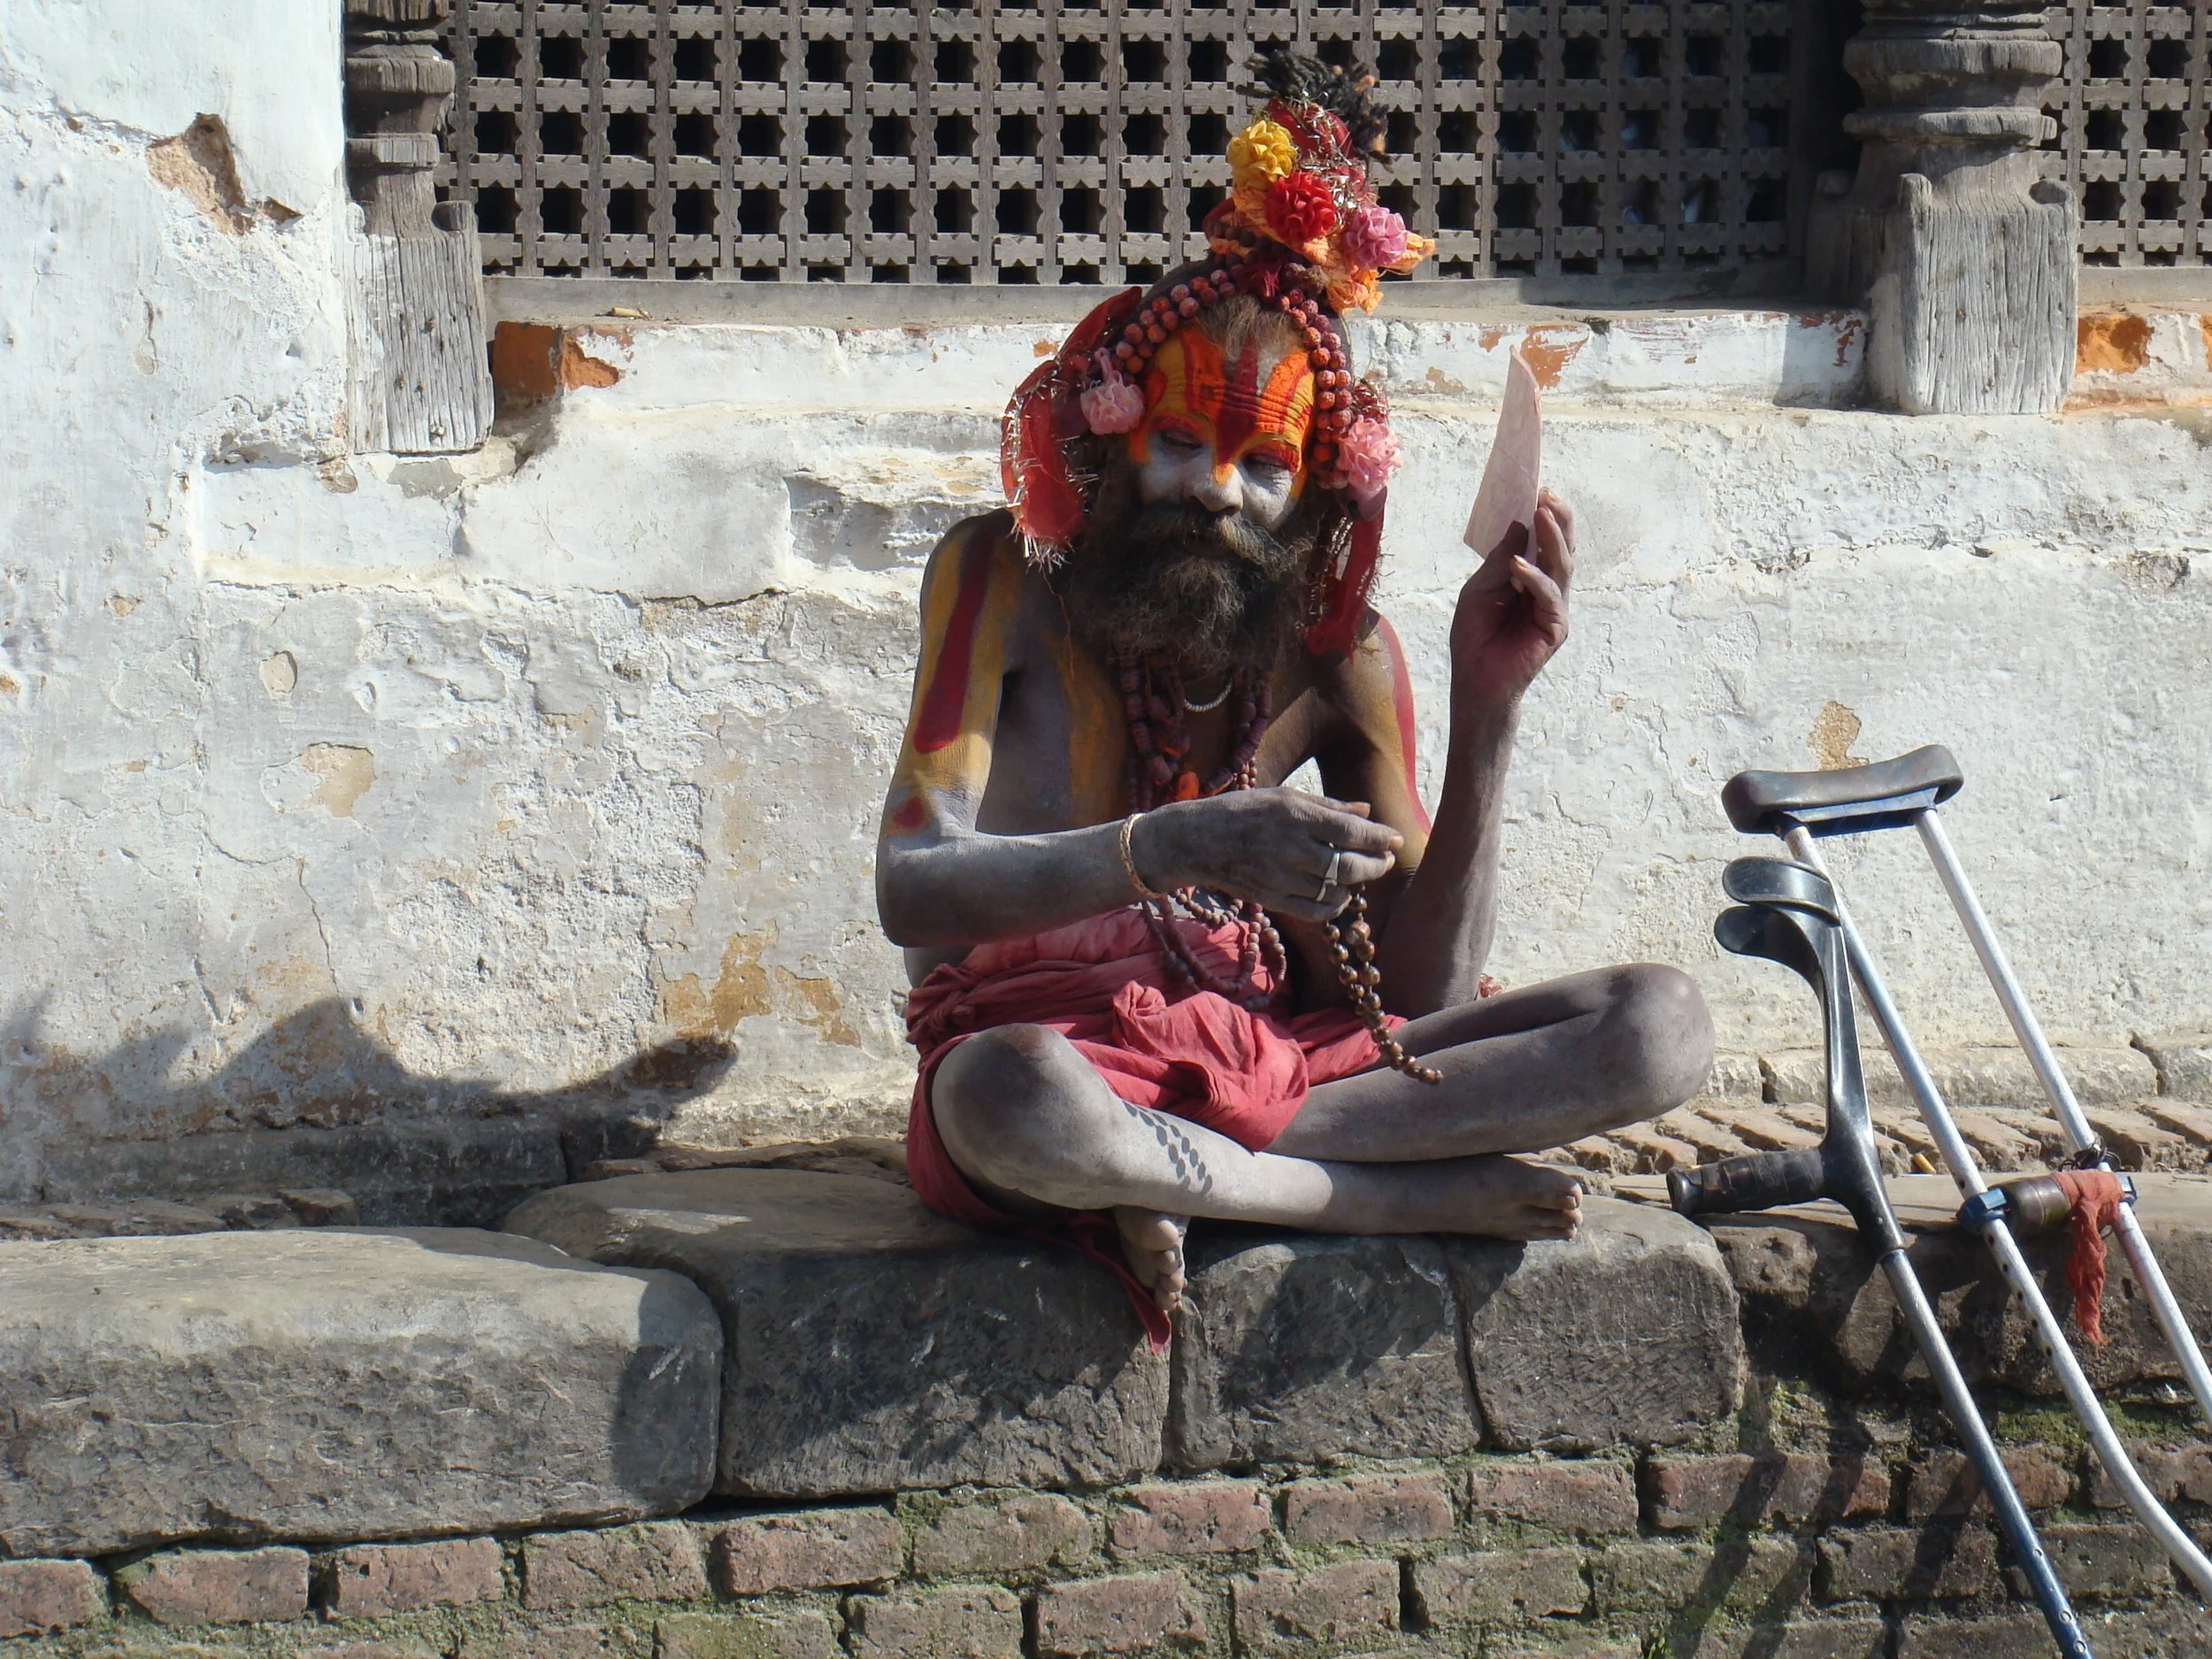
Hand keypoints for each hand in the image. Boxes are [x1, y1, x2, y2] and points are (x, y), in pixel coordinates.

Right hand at [1133, 788, 1402, 921]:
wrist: (1198, 840)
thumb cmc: (1244, 811)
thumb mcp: (1285, 796)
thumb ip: (1328, 806)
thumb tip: (1366, 812)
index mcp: (1294, 815)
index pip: (1350, 830)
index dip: (1378, 838)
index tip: (1395, 839)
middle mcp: (1290, 847)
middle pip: (1348, 865)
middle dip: (1375, 864)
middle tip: (1386, 859)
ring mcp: (1280, 877)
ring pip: (1334, 889)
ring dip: (1356, 884)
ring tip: (1361, 872)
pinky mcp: (1272, 899)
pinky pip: (1315, 910)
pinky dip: (1334, 905)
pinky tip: (1340, 894)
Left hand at [1451, 488, 1574, 708]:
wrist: (1475, 680)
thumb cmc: (1474, 636)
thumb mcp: (1479, 589)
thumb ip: (1499, 560)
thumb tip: (1518, 525)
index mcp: (1531, 578)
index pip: (1543, 542)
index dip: (1543, 516)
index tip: (1538, 488)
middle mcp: (1548, 590)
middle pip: (1561, 548)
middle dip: (1557, 519)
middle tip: (1548, 494)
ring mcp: (1554, 608)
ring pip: (1562, 566)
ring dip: (1552, 538)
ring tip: (1542, 513)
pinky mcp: (1555, 627)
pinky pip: (1548, 595)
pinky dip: (1533, 578)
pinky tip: (1517, 565)